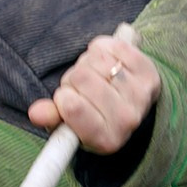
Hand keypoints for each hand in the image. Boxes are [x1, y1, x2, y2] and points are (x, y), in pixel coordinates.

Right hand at [28, 32, 158, 154]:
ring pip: (96, 59)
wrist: (130, 105)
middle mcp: (127, 121)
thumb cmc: (92, 114)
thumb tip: (36, 113)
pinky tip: (107, 61)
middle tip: (82, 87)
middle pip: (82, 77)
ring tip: (94, 76)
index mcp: (105, 140)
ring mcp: (142, 96)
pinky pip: (113, 46)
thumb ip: (52, 118)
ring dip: (88, 62)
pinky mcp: (150, 73)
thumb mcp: (68, 123)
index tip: (67, 100)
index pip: (73, 107)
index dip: (63, 97)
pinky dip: (103, 48)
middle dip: (74, 78)